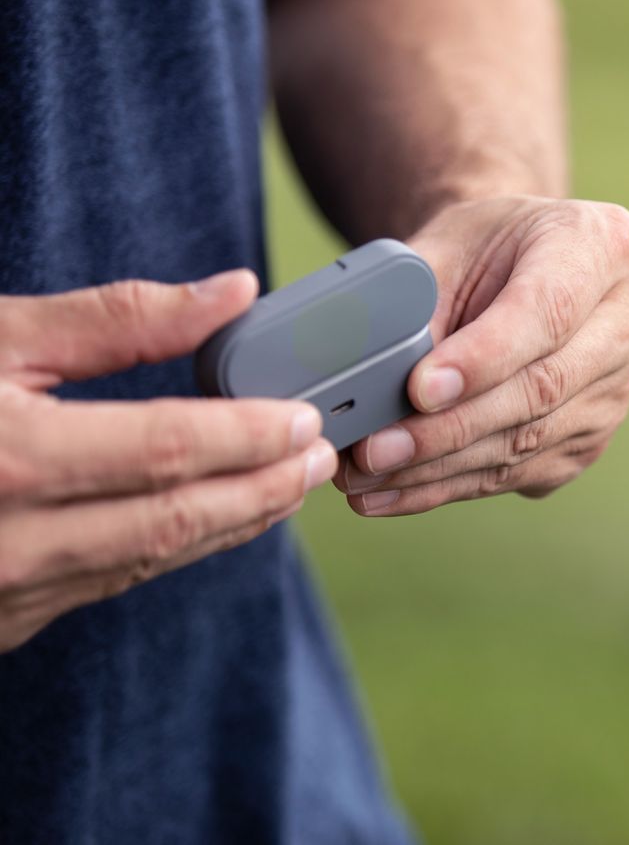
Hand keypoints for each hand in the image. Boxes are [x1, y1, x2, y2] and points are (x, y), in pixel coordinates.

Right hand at [0, 272, 336, 651]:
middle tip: (318, 457)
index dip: (246, 437)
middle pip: (174, 517)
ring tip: (286, 487)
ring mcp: (5, 592)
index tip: (304, 418)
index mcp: (7, 458)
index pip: (165, 452)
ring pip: (151, 558)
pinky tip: (213, 518)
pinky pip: (111, 579)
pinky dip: (175, 545)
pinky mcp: (4, 617)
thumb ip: (117, 319)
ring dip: (231, 523)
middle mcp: (10, 540)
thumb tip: (231, 292)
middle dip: (261, 489)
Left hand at [334, 196, 628, 514]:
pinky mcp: (586, 440)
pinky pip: (515, 474)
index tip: (419, 389)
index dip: (483, 359)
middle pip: (538, 390)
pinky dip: (445, 487)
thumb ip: (415, 299)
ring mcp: (615, 390)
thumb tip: (370, 383)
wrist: (517, 270)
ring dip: (436, 470)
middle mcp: (626, 322)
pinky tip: (389, 494)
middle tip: (373, 450)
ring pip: (524, 443)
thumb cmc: (479, 249)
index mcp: (600, 246)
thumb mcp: (445, 243)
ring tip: (364, 478)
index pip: (547, 312)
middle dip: (445, 430)